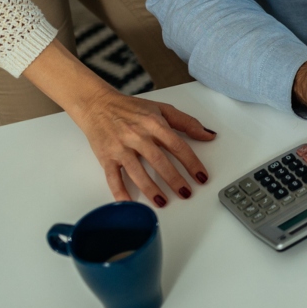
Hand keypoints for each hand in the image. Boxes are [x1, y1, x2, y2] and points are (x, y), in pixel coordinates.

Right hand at [67, 86, 216, 206]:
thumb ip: (186, 122)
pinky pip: (113, 177)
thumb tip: (209, 135)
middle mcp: (137, 135)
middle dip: (174, 179)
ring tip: (163, 202)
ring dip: (150, 189)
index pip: (177, 145)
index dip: (191, 162)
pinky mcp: (105, 157)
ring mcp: (120, 147)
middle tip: (186, 193)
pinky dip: (120, 192)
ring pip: (137, 171)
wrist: (97, 104)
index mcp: (154, 123)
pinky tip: (128, 203)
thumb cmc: (131, 108)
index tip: (201, 176)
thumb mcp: (161, 109)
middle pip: (159, 160)